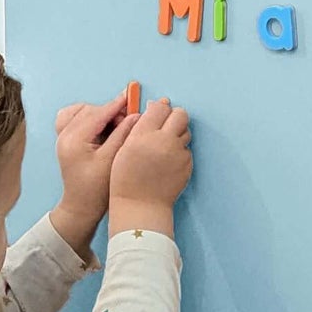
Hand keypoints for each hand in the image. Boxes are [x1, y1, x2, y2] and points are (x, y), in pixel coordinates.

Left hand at [49, 97, 136, 255]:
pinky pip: (73, 118)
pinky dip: (87, 117)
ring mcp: (62, 138)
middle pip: (88, 110)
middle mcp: (64, 135)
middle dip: (109, 111)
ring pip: (79, 112)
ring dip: (98, 113)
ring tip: (114, 123)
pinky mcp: (65, 141)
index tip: (131, 96)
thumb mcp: (112, 160)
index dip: (116, 104)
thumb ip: (123, 134)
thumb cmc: (97, 189)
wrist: (81, 207)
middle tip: (127, 119)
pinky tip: (100, 126)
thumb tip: (135, 115)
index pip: (97, 114)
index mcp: (73, 140)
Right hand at [109, 97, 192, 237]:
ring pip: (186, 131)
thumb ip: (139, 126)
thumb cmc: (126, 178)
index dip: (159, 109)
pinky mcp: (187, 164)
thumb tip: (154, 106)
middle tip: (166, 125)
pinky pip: (186, 150)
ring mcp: (178, 153)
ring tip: (165, 146)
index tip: (156, 114)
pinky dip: (179, 152)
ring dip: (178, 133)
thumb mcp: (124, 148)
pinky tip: (168, 162)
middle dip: (174, 117)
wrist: (140, 205)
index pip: (160, 108)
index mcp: (144, 134)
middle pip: (180, 114)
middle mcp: (164, 140)